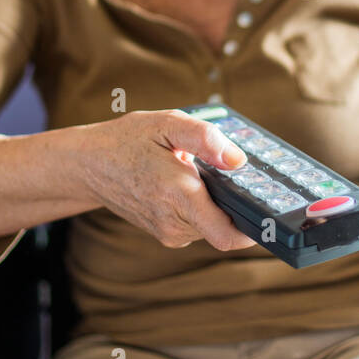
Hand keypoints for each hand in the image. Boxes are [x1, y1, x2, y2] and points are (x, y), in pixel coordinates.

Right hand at [75, 109, 255, 251]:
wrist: (88, 165)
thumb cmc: (127, 140)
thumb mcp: (166, 123)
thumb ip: (205, 138)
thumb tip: (238, 159)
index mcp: (178, 195)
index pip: (229, 235)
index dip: (255, 229)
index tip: (270, 212)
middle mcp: (173, 222)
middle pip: (226, 227)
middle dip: (235, 205)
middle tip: (232, 175)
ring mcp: (167, 232)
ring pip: (212, 227)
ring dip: (217, 205)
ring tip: (202, 175)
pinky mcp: (164, 233)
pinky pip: (197, 225)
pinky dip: (202, 208)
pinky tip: (191, 184)